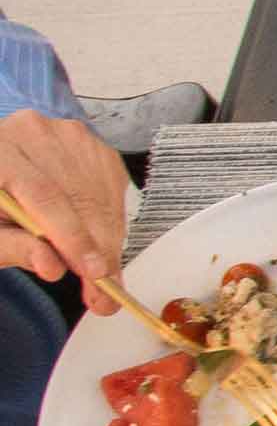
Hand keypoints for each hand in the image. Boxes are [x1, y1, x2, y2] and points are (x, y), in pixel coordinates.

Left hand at [0, 107, 131, 308]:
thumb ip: (13, 248)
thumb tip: (51, 266)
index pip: (43, 194)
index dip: (71, 237)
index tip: (93, 273)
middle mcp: (33, 132)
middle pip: (79, 197)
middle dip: (96, 250)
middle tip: (102, 293)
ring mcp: (68, 135)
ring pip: (102, 198)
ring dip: (106, 242)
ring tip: (95, 272)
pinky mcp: (94, 147)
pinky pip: (114, 195)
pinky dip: (110, 226)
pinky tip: (93, 241)